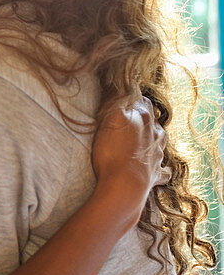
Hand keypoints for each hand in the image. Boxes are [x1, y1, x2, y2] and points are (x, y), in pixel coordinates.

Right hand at [91, 95, 169, 225]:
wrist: (124, 184)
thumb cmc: (113, 151)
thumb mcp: (111, 118)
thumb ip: (118, 101)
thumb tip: (122, 90)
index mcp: (143, 117)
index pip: (141, 101)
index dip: (132, 100)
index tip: (123, 101)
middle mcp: (155, 133)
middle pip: (152, 119)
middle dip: (143, 118)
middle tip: (128, 120)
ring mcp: (157, 154)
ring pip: (160, 140)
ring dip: (153, 138)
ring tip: (141, 140)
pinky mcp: (156, 174)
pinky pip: (163, 170)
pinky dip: (159, 168)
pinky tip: (154, 168)